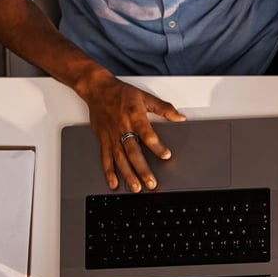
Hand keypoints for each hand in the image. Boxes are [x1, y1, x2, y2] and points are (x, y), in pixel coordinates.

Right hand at [77, 71, 186, 192]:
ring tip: (136, 188)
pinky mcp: (103, 140)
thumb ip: (164, 108)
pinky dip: (109, 172)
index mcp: (134, 116)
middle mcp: (122, 128)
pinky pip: (105, 158)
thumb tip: (180, 117)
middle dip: (142, 169)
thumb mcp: (145, 97)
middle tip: (151, 183)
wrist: (97, 88)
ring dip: (128, 174)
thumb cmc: (121, 93)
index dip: (157, 146)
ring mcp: (112, 136)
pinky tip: (114, 184)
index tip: (166, 156)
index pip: (147, 134)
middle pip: (132, 152)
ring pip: (120, 158)